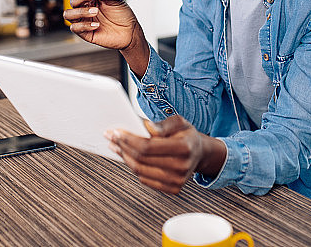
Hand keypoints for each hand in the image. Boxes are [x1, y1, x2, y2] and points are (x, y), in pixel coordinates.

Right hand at [63, 0, 139, 49]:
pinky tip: (96, 25)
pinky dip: (84, 26)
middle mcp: (86, 9)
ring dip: (81, 11)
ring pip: (69, 14)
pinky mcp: (85, 33)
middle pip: (73, 1)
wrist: (130, 31)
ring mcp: (84, 21)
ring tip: (95, 11)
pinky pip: (75, 28)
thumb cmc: (123, 15)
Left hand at [104, 116, 226, 193]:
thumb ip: (162, 124)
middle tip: (111, 136)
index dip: (129, 139)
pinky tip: (127, 156)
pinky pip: (144, 179)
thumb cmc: (186, 135)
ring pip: (140, 171)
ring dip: (124, 157)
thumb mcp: (179, 122)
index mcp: (184, 148)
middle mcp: (182, 167)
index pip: (148, 146)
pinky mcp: (172, 189)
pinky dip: (133, 167)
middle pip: (141, 159)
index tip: (116, 132)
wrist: (199, 153)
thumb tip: (146, 127)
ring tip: (116, 145)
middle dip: (122, 146)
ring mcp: (177, 181)